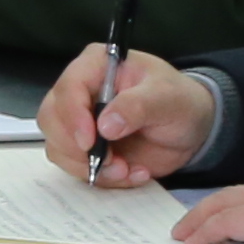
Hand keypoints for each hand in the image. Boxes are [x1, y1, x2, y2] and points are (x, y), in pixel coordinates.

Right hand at [39, 43, 215, 187]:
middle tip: (113, 162)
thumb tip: (105, 126)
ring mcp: (80, 122)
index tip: (90, 142)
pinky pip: (76, 167)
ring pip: (58, 147)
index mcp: (96, 66)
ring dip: (89, 167)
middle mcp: (80, 92)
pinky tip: (131, 173)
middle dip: (77, 149)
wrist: (191, 129)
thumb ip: (137, 106)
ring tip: (127, 170)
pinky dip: (102, 178)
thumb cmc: (180, 101)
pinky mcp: (86, 148)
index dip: (73, 116)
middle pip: (52, 119)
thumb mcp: (166, 98)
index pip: (68, 88)